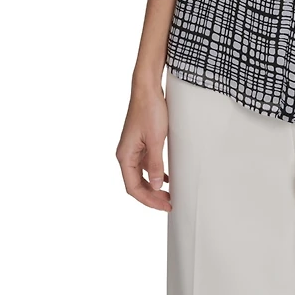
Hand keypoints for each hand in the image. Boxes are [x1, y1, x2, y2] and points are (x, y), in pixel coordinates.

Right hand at [115, 84, 171, 211]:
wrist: (148, 88)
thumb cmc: (150, 110)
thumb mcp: (155, 139)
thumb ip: (154, 164)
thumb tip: (154, 186)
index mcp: (125, 155)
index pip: (133, 187)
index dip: (148, 200)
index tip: (164, 205)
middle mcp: (125, 154)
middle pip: (136, 184)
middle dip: (151, 196)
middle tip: (169, 203)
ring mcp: (132, 148)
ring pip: (140, 175)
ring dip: (153, 186)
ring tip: (168, 194)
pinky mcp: (140, 141)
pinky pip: (145, 164)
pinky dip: (154, 173)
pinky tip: (165, 177)